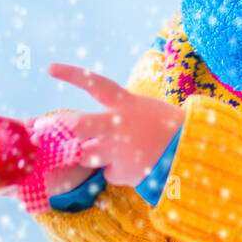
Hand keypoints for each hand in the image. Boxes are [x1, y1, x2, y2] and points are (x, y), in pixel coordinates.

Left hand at [46, 63, 185, 187]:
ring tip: (118, 150)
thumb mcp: (145, 110)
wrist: (193, 155)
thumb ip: (118, 114)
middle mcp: (118, 126)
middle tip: (48, 127)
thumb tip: (89, 125)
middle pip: (79, 124)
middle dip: (63, 126)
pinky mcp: (121, 173)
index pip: (95, 84)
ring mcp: (117, 151)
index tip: (50, 68)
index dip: (72, 75)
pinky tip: (135, 166)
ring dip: (91, 154)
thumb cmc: (169, 128)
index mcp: (126, 104)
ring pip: (86, 153)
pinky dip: (117, 170)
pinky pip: (108, 172)